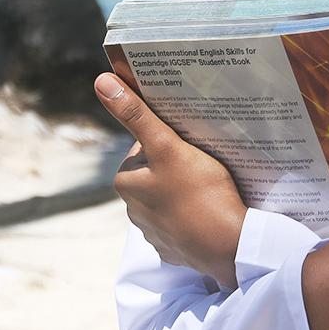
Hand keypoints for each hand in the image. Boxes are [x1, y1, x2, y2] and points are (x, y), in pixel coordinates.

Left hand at [99, 72, 246, 289]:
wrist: (227, 245)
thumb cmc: (198, 192)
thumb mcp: (167, 146)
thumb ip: (135, 114)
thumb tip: (100, 82)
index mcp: (125, 182)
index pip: (145, 146)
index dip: (169, 139)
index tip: (191, 142)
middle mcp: (132, 209)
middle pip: (157, 171)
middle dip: (177, 164)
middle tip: (204, 162)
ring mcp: (154, 232)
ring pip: (170, 196)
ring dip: (185, 189)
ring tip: (209, 187)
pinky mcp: (174, 247)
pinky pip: (183, 222)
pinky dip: (194, 214)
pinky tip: (209, 210)